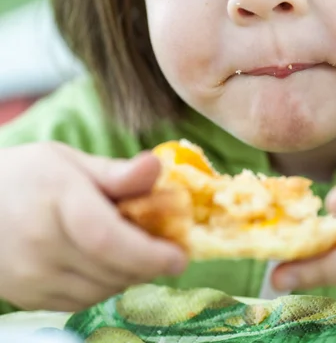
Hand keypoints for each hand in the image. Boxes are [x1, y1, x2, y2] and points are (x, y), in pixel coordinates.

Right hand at [0, 143, 186, 311]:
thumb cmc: (27, 176)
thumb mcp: (69, 161)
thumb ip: (114, 172)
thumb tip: (158, 167)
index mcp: (58, 200)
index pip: (107, 237)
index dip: (148, 252)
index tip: (179, 256)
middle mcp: (42, 245)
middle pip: (111, 269)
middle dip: (148, 264)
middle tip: (167, 249)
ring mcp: (32, 278)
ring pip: (101, 290)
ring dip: (129, 275)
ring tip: (137, 251)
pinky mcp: (30, 298)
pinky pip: (82, 302)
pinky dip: (105, 286)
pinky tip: (107, 264)